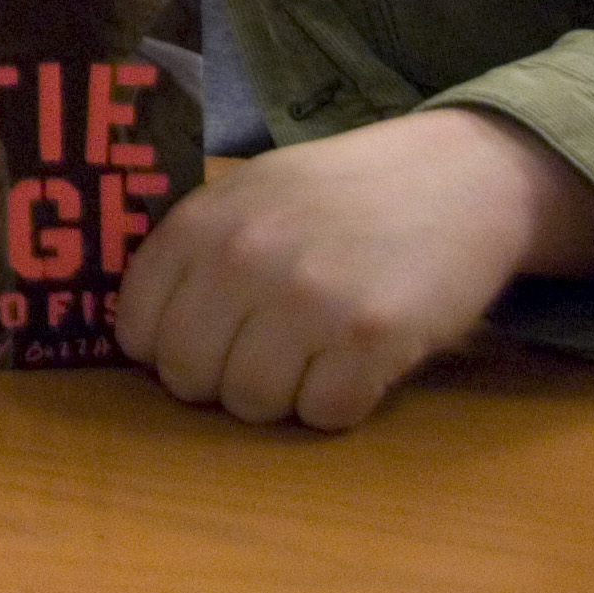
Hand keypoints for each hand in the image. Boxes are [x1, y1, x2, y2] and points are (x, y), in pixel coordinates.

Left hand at [113, 107, 593, 430]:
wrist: (457, 176)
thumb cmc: (342, 192)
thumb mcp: (250, 195)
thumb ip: (192, 253)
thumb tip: (137, 336)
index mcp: (200, 223)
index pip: (136, 330)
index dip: (166, 348)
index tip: (206, 338)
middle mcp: (242, 259)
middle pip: (187, 379)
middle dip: (221, 378)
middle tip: (268, 349)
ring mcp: (306, 299)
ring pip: (250, 406)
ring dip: (282, 394)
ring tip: (316, 348)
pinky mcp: (369, 338)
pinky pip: (322, 416)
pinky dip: (339, 401)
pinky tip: (358, 358)